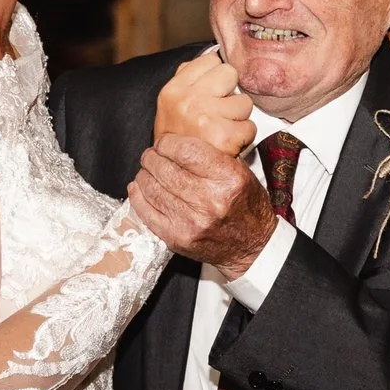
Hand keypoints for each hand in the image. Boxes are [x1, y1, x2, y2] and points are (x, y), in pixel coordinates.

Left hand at [127, 133, 278, 276]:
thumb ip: (214, 156)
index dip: (168, 143)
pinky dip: (138, 197)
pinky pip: (148, 213)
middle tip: (150, 155)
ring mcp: (191, 222)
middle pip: (166, 169)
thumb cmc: (247, 208)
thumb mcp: (242, 174)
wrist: (251, 247)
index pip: (187, 151)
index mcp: (228, 179)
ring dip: (144, 175)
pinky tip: (138, 188)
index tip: (164, 142)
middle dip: (152, 158)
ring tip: (146, 170)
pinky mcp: (177, 238)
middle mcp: (210, 200)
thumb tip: (180, 142)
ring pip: (153, 189)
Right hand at [155, 47, 252, 155]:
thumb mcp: (172, 106)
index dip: (215, 77)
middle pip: (230, 74)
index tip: (211, 93)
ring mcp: (206, 118)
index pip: (210, 60)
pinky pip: (250, 126)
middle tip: (219, 112)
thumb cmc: (179, 139)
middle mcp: (187, 100)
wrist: (175, 178)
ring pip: (244, 102)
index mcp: (173, 90)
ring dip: (238, 117)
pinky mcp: (224, 137)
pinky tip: (228, 144)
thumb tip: (213, 56)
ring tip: (222, 130)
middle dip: (229, 92)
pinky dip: (243, 137)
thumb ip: (189, 78)